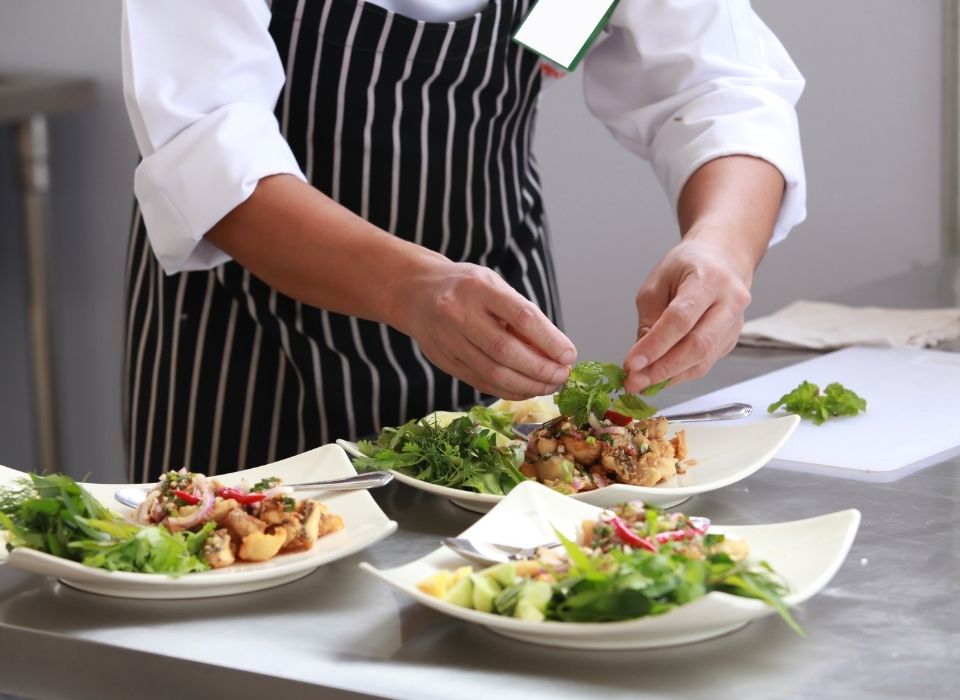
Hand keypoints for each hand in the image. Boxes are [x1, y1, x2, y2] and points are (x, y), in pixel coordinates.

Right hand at [399, 261, 576, 398]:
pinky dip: (508, 390)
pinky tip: (526, 390)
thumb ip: (521, 314)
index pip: (521, 316)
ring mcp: (448, 340)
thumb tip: (556, 351)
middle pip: (506, 350)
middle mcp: (460, 313)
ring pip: (493, 373)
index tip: (569, 355)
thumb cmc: (467, 288)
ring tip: (550, 385)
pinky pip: (481, 383)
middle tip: (562, 376)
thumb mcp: (494, 286)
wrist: (416, 293)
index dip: (549, 340)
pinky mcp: (444, 361)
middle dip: (540, 369)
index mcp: (479, 288)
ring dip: (527, 385)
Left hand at [623, 236, 752, 392]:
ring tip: (641, 383)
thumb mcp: (658, 282)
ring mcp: (735, 323)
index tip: (631, 364)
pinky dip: (679, 374)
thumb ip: (649, 318)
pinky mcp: (732, 339)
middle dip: (662, 369)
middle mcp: (730, 302)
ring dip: (669, 376)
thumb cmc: (687, 266)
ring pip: (703, 360)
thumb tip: (641, 358)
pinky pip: (705, 363)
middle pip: (698, 345)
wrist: (723, 258)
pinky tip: (659, 376)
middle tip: (634, 382)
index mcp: (709, 279)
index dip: (655, 345)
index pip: (681, 319)